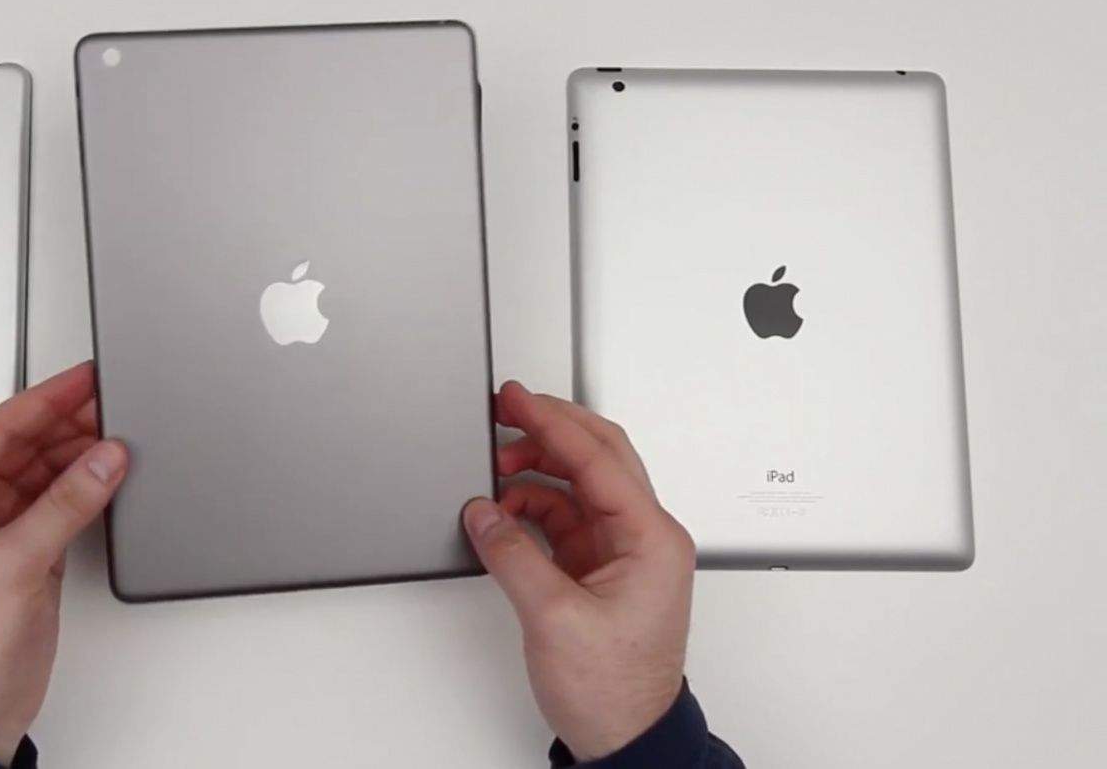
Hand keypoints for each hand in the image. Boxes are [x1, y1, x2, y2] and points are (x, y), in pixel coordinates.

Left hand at [0, 361, 126, 762]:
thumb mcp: (12, 565)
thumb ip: (64, 505)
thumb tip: (103, 458)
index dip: (44, 399)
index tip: (84, 377)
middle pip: (24, 445)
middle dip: (69, 425)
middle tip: (115, 403)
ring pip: (46, 473)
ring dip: (81, 457)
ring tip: (121, 439)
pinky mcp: (25, 554)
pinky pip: (60, 505)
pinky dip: (86, 490)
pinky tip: (110, 476)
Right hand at [463, 381, 694, 760]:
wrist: (627, 737)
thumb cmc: (615, 690)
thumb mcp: (553, 617)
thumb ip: (512, 555)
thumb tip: (483, 511)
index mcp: (650, 539)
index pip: (598, 458)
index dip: (552, 422)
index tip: (516, 398)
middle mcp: (643, 537)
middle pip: (597, 457)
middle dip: (549, 429)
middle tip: (506, 409)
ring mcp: (621, 551)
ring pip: (578, 485)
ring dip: (535, 471)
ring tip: (495, 469)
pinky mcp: (599, 567)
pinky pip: (564, 517)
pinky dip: (531, 507)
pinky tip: (502, 510)